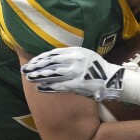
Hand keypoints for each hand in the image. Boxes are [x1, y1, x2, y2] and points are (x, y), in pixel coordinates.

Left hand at [22, 47, 139, 102]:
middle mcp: (76, 61)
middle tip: (25, 70)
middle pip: (51, 63)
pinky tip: (40, 88)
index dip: (41, 58)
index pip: (54, 54)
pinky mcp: (78, 85)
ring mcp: (77, 73)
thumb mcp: (86, 55)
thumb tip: (54, 57)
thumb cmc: (98, 68)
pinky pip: (60, 86)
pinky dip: (49, 87)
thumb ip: (71, 55)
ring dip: (40, 77)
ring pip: (53, 74)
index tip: (32, 61)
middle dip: (37, 67)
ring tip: (29, 78)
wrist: (113, 79)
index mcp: (77, 52)